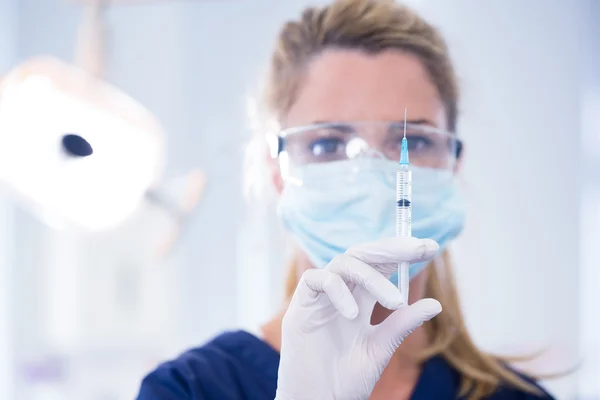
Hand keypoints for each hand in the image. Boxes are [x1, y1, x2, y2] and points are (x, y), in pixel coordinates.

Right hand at [274, 237, 441, 399]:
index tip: (431, 248)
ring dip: (372, 276)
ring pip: (344, 263)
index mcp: (360, 300)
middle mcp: (341, 292)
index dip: (403, 253)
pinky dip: (337, 290)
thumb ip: (402, 324)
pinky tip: (353, 314)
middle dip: (392, 249)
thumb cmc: (344, 379)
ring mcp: (320, 297)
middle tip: (419, 248)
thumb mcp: (381, 348)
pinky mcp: (300, 305)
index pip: (381, 265)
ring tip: (395, 302)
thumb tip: (436, 304)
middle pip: (363, 255)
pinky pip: (317, 279)